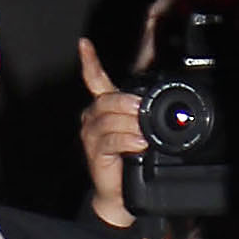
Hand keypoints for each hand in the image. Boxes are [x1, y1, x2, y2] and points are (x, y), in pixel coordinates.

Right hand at [79, 38, 148, 230]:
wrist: (120, 194)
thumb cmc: (128, 161)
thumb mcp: (137, 131)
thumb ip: (141, 116)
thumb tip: (152, 105)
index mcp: (102, 108)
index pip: (95, 81)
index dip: (90, 62)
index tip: (85, 45)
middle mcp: (93, 118)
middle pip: (106, 100)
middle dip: (125, 102)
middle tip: (141, 108)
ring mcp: (91, 135)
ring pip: (108, 119)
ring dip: (128, 123)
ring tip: (143, 132)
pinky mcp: (95, 152)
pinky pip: (109, 140)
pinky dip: (125, 140)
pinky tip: (138, 143)